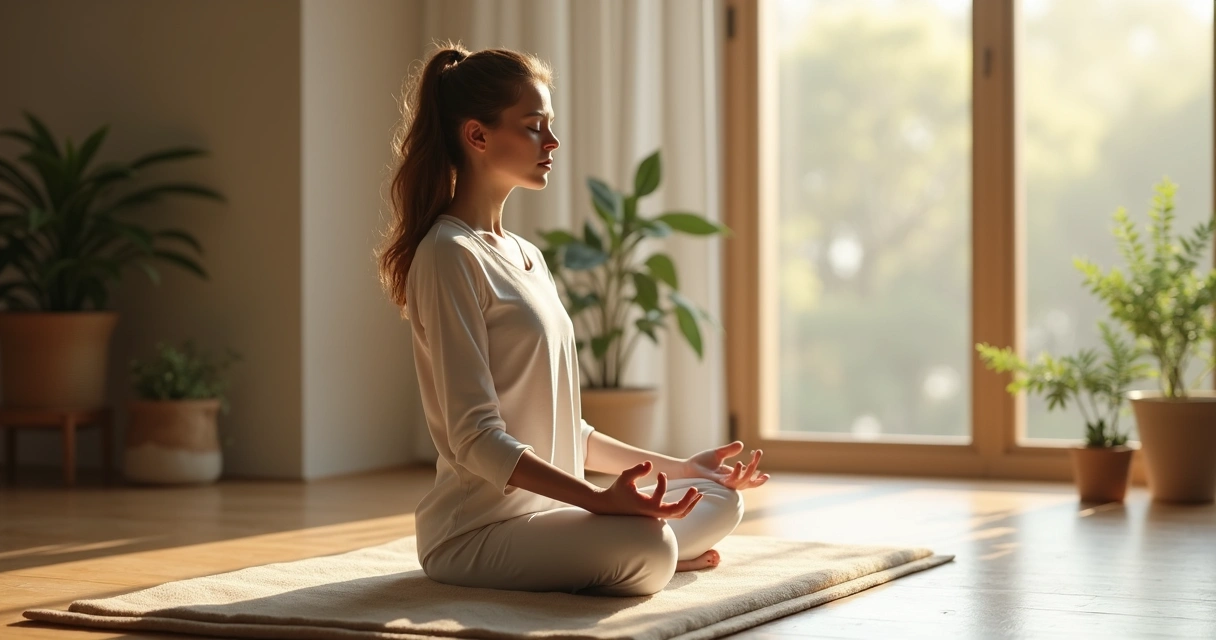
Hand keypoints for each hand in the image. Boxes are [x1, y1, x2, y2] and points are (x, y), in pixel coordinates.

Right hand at [588, 461, 702, 518]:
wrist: (610, 505)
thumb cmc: (618, 490)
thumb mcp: (624, 478)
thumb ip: (636, 470)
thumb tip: (650, 463)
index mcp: (646, 506)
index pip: (661, 498)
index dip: (663, 484)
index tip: (661, 473)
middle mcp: (654, 513)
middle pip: (677, 512)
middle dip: (688, 501)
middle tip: (695, 488)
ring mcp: (657, 515)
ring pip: (679, 515)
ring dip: (690, 505)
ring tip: (699, 493)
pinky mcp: (658, 513)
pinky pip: (676, 513)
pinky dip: (685, 506)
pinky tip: (691, 497)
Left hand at [682, 441, 769, 489]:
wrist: (687, 468)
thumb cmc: (701, 463)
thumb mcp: (718, 454)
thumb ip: (729, 450)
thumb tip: (741, 444)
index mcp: (732, 476)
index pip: (748, 476)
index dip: (756, 469)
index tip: (760, 455)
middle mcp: (730, 482)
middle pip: (748, 480)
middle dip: (755, 467)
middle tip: (758, 452)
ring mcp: (725, 484)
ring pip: (742, 483)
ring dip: (749, 472)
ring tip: (751, 460)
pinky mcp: (718, 484)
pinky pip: (731, 481)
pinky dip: (738, 474)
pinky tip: (740, 463)